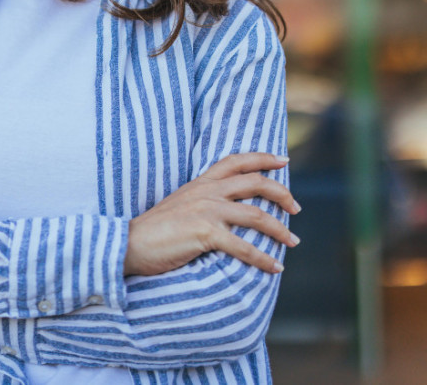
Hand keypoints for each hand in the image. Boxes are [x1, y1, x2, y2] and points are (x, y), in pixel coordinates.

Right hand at [124, 152, 299, 275]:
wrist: (130, 243)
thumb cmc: (154, 230)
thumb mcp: (180, 205)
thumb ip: (202, 201)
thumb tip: (225, 210)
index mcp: (200, 183)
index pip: (236, 161)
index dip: (262, 158)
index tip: (283, 160)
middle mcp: (207, 192)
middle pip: (255, 182)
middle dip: (282, 194)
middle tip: (296, 208)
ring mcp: (207, 211)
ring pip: (257, 215)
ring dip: (281, 230)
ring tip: (294, 241)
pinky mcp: (205, 233)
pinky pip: (244, 247)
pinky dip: (264, 259)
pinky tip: (276, 267)